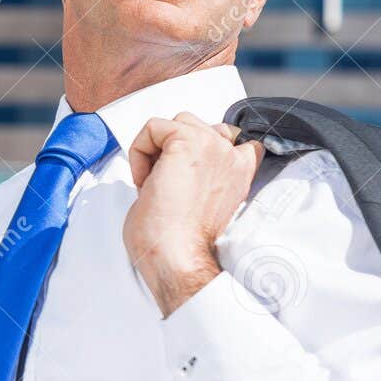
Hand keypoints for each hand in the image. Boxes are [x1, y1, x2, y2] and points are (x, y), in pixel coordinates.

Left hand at [121, 112, 264, 316]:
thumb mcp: (204, 204)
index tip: (181, 175)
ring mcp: (212, 146)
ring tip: (153, 181)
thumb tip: (174, 163)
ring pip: (176, 122)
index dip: (200, 149)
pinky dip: (139, 150)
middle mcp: (232, 156)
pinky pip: (153, 127)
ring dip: (157, 148)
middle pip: (198, 127)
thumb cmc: (181, 244)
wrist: (178, 258)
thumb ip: (202, 176)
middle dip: (174, 148)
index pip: (234, 138)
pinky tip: (144, 181)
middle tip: (163, 183)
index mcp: (240, 172)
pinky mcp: (186, 143)